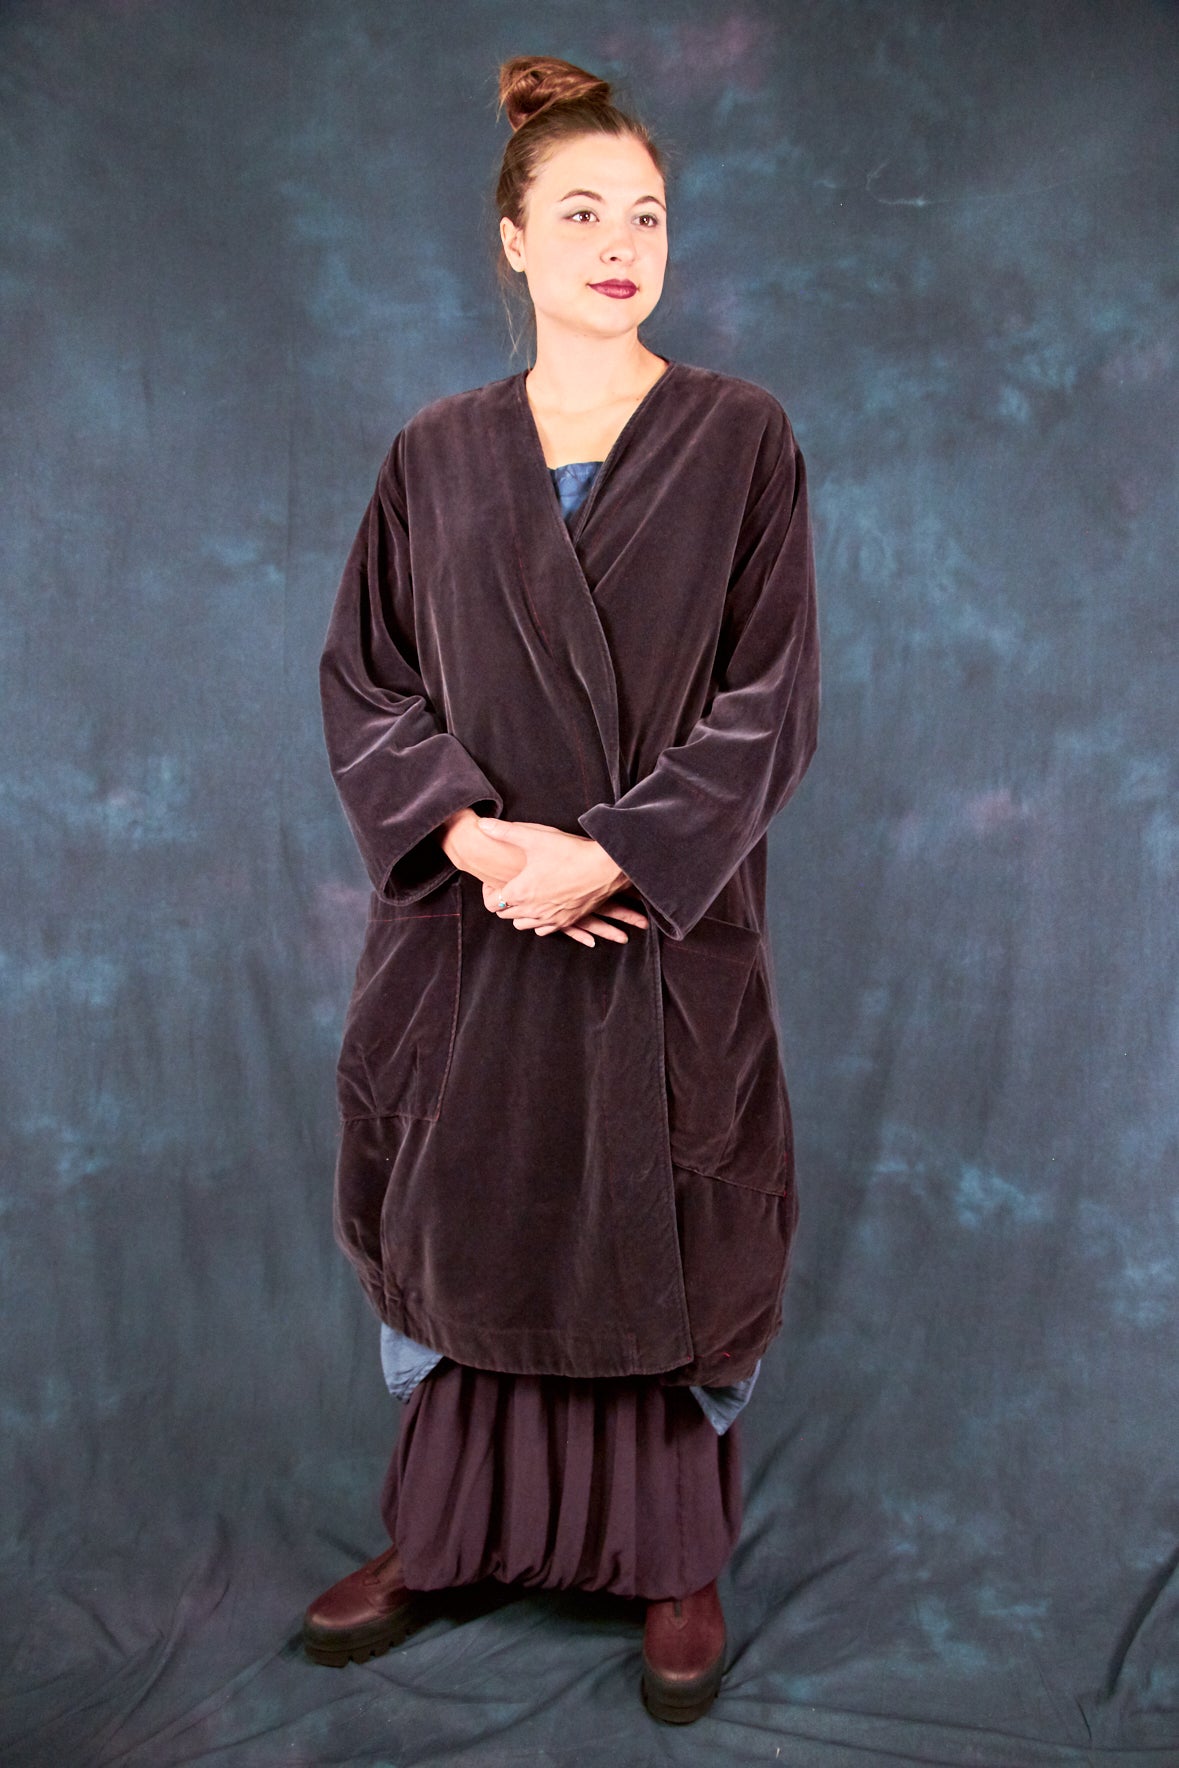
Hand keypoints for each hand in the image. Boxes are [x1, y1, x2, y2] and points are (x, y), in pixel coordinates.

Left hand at [476, 818, 645, 946]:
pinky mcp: (566, 921)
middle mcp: (532, 910)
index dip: (489, 891)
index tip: (495, 880)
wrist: (605, 868)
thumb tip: (482, 825)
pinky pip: (543, 930)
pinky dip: (539, 921)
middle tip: (511, 884)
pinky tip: (545, 905)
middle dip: (504, 901)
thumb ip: (505, 832)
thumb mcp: (535, 837)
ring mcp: (550, 918)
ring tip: (528, 895)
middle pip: (505, 915)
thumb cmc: (570, 853)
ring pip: (523, 924)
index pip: (491, 903)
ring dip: (520, 913)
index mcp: (520, 892)